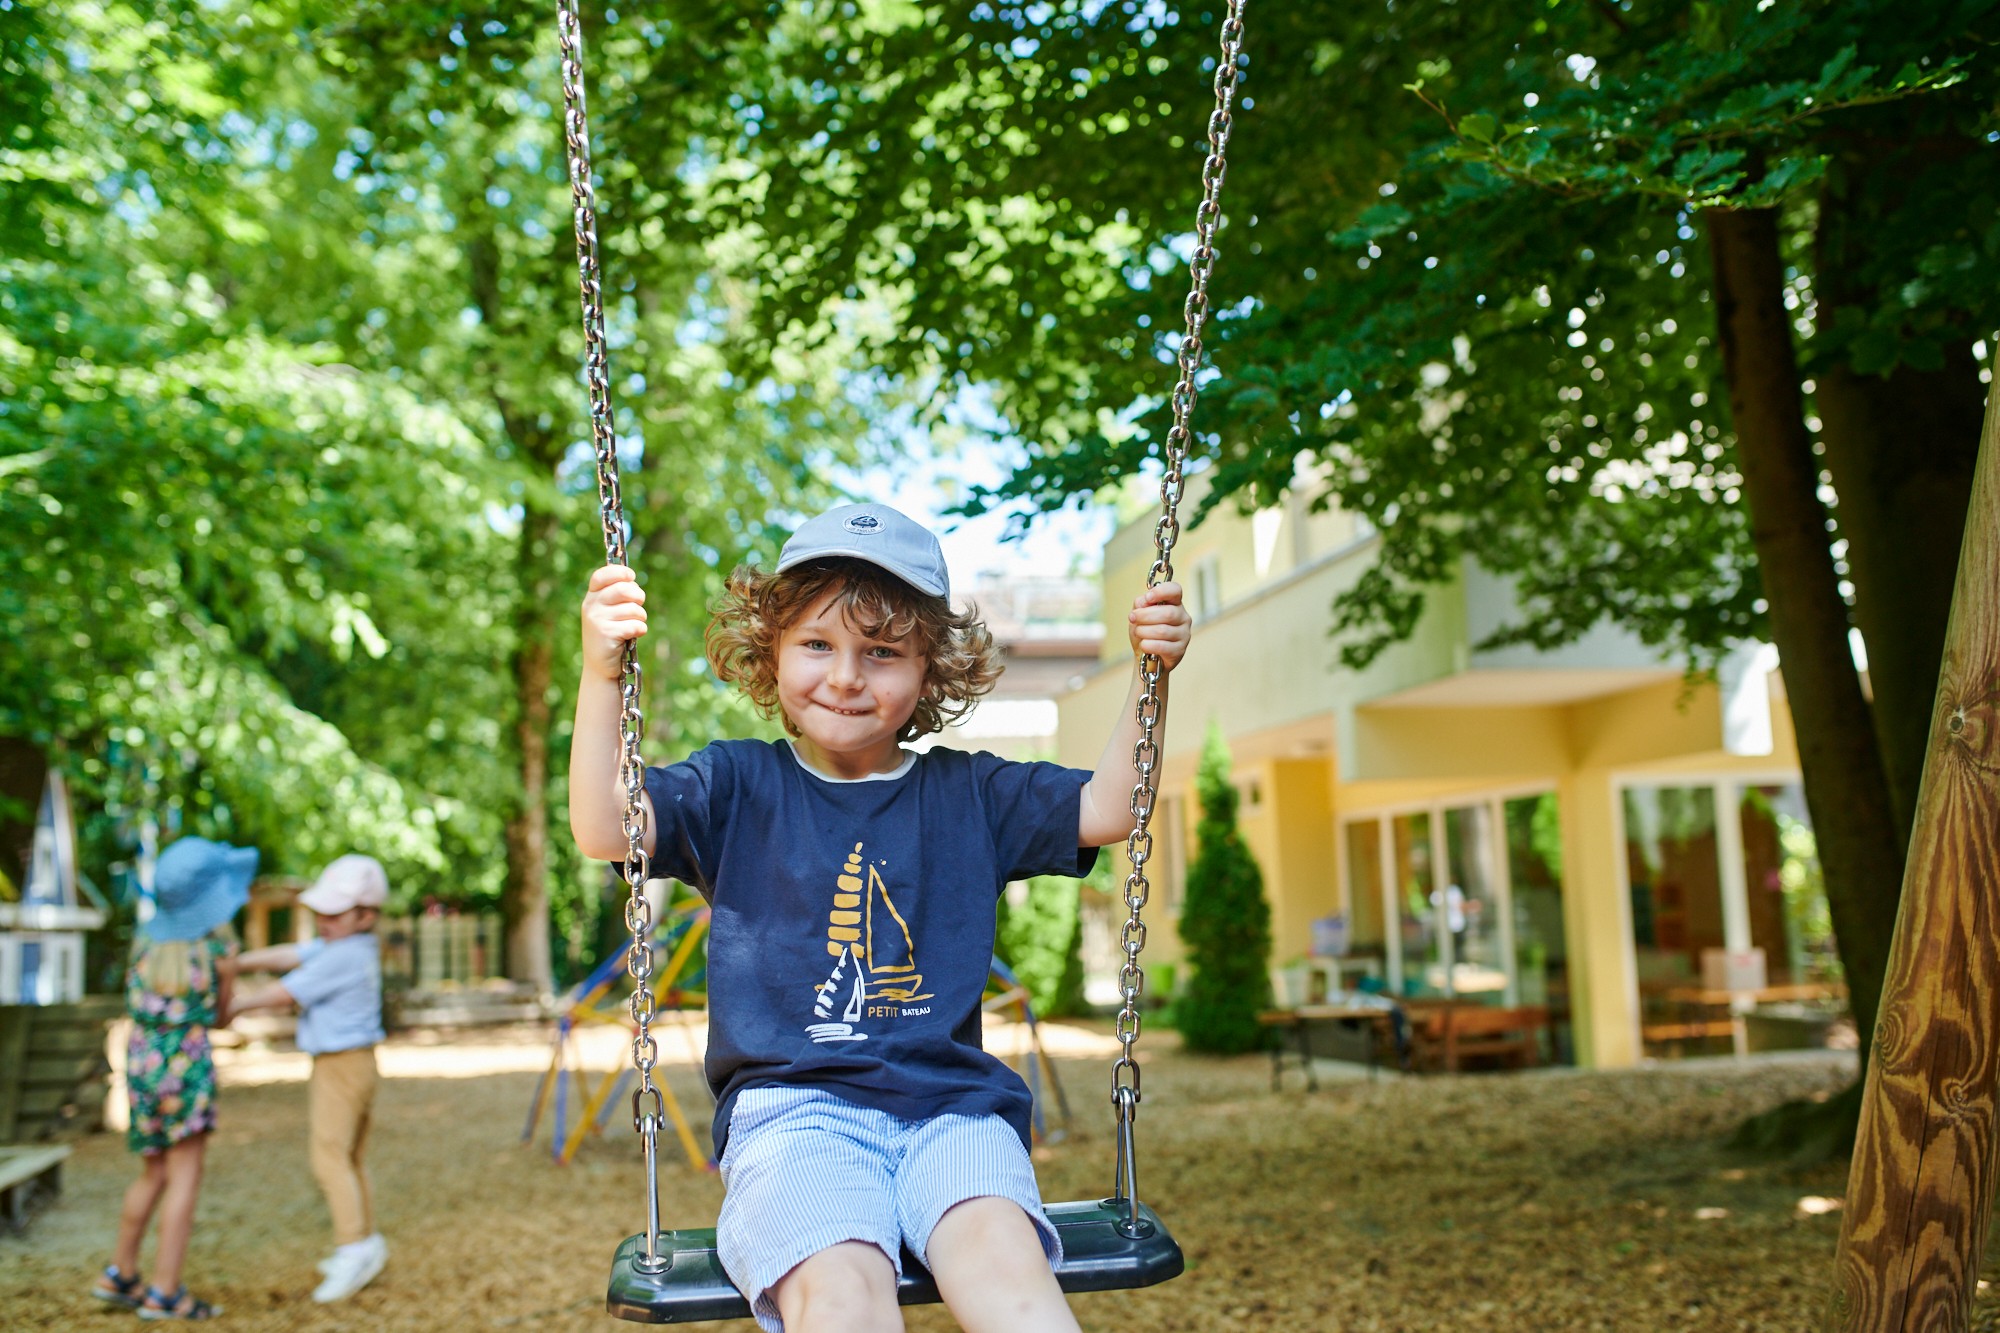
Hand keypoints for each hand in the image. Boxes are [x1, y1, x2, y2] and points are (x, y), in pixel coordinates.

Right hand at [582, 564, 647, 680]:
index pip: (602, 575)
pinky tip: (631, 637)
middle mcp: (591, 606)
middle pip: (624, 589)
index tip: (631, 577)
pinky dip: (640, 630)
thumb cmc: (610, 633)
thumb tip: (631, 578)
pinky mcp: (606, 634)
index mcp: (591, 596)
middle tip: (638, 606)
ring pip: (633, 609)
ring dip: (640, 617)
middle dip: (638, 596)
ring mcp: (597, 619)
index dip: (620, 572)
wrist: (600, 665)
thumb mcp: (608, 610)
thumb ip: (617, 593)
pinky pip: (636, 625)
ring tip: (632, 626)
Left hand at [1127, 581, 1190, 670]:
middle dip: (1145, 616)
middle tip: (1133, 618)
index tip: (1148, 597)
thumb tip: (1144, 602)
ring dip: (1144, 631)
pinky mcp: (1180, 650)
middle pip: (1167, 613)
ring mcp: (1184, 634)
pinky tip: (1144, 644)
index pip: (1175, 590)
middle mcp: (1183, 617)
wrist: (1146, 657)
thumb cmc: (1145, 632)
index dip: (1161, 591)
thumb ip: (1141, 604)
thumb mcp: (1139, 615)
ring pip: (1163, 630)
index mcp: (1174, 603)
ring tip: (1138, 633)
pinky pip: (1162, 646)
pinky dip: (1148, 645)